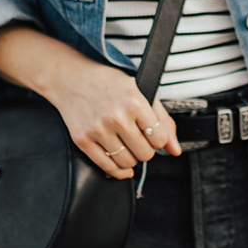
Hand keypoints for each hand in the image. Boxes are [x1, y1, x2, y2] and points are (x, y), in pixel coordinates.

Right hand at [45, 59, 180, 179]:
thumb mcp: (140, 92)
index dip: (158, 139)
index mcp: (134, 101)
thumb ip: (163, 120)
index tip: (152, 134)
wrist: (72, 78)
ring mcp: (98, 129)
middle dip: (145, 149)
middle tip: (138, 139)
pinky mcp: (83, 140)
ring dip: (131, 158)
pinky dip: (118, 170)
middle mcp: (116, 116)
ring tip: (126, 145)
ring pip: (127, 163)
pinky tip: (120, 161)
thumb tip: (175, 150)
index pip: (159, 139)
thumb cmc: (108, 83)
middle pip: (145, 154)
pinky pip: (107, 167)